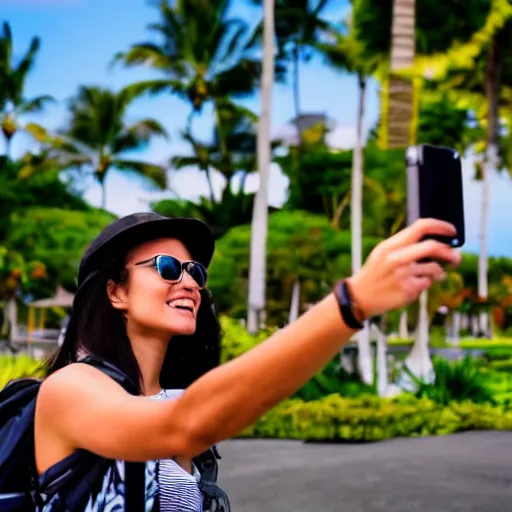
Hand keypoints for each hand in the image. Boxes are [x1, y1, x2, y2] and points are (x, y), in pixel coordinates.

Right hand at [346, 219, 460, 317]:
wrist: (359, 297)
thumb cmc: (375, 273)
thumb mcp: (382, 253)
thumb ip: (404, 245)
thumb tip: (435, 241)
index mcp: (390, 245)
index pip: (420, 227)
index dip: (440, 226)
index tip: (452, 231)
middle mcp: (397, 258)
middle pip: (433, 247)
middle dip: (450, 253)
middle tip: (456, 258)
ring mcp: (403, 274)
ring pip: (434, 268)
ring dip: (437, 272)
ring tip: (431, 276)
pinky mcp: (408, 290)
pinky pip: (428, 283)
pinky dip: (425, 284)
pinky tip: (414, 285)